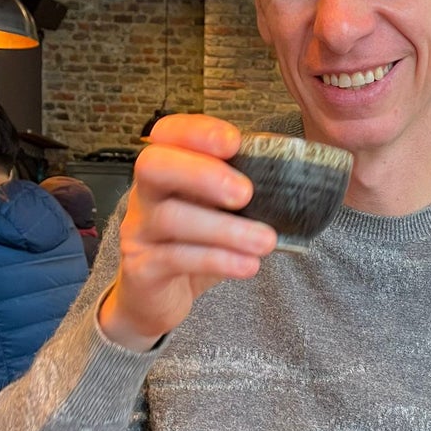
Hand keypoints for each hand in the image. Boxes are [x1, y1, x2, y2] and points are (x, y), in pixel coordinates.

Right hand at [99, 114, 277, 349]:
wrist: (161, 299)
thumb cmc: (196, 246)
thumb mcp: (219, 213)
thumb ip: (241, 190)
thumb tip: (291, 175)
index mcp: (166, 170)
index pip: (167, 134)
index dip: (197, 131)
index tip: (234, 141)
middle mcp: (145, 194)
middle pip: (154, 166)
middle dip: (203, 174)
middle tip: (246, 193)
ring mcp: (139, 231)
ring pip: (172, 218)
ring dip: (225, 229)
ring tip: (265, 241)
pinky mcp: (142, 269)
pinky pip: (176, 258)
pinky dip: (218, 260)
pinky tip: (248, 265)